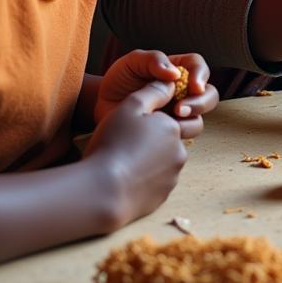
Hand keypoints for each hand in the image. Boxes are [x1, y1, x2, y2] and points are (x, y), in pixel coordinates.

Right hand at [84, 82, 187, 229]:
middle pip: (166, 142)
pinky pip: (155, 184)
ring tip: (121, 165)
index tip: (129, 130)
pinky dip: (143, 182)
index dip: (148, 123)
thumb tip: (171, 84)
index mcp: (174, 128)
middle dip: (150, 143)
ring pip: (162, 164)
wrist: (101, 194)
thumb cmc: (112, 145)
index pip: (168, 120)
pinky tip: (123, 181)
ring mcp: (172, 178)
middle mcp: (180, 152)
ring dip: (147, 163)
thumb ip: (153, 92)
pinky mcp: (162, 198)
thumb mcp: (130, 107)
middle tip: (124, 147)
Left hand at [95, 50, 217, 137]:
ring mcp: (178, 114)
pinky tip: (159, 137)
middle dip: (201, 103)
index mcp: (178, 69)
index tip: (193, 86)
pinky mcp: (169, 133)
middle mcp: (184, 92)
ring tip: (169, 125)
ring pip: (198, 119)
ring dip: (189, 123)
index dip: (201, 75)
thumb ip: (153, 60)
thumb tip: (175, 74)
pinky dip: (175, 139)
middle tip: (181, 110)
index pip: (198, 66)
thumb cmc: (119, 79)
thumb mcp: (132, 62)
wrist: (100, 106)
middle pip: (209, 94)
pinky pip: (181, 139)